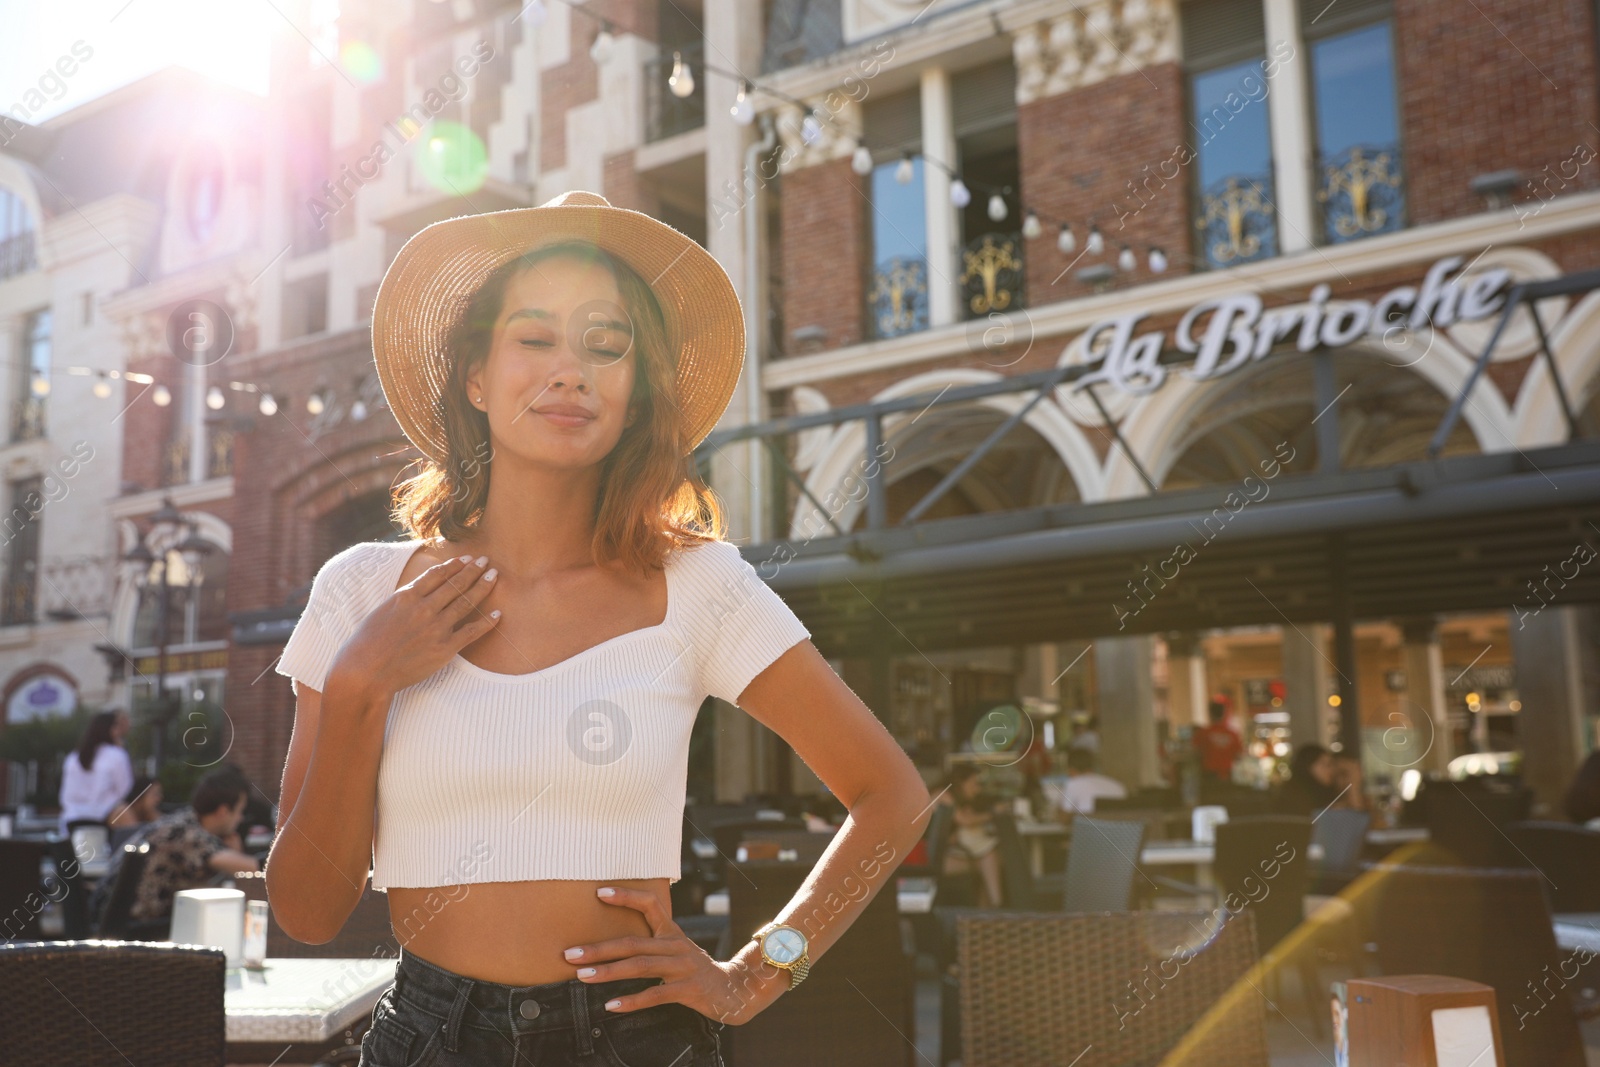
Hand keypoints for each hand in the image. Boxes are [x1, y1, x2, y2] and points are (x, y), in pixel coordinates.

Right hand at [328, 554, 500, 698]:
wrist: (365, 672)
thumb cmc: (365, 644)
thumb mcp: (382, 612)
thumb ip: (403, 601)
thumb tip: (418, 592)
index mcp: (406, 596)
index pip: (437, 575)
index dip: (454, 565)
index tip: (465, 559)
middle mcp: (424, 608)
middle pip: (456, 584)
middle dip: (473, 570)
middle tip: (486, 561)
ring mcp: (436, 628)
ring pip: (466, 602)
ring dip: (483, 587)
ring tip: (494, 576)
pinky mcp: (445, 648)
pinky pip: (471, 632)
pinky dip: (487, 623)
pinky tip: (498, 614)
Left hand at [565, 886, 786, 1025]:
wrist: (733, 989)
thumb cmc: (694, 969)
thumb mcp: (676, 949)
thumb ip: (651, 943)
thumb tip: (612, 941)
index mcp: (671, 931)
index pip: (650, 904)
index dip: (626, 897)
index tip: (600, 893)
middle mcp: (676, 945)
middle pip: (633, 943)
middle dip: (599, 948)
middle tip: (570, 953)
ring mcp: (682, 967)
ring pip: (640, 966)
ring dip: (608, 972)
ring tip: (583, 976)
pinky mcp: (687, 990)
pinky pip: (655, 995)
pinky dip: (631, 1001)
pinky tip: (611, 1005)